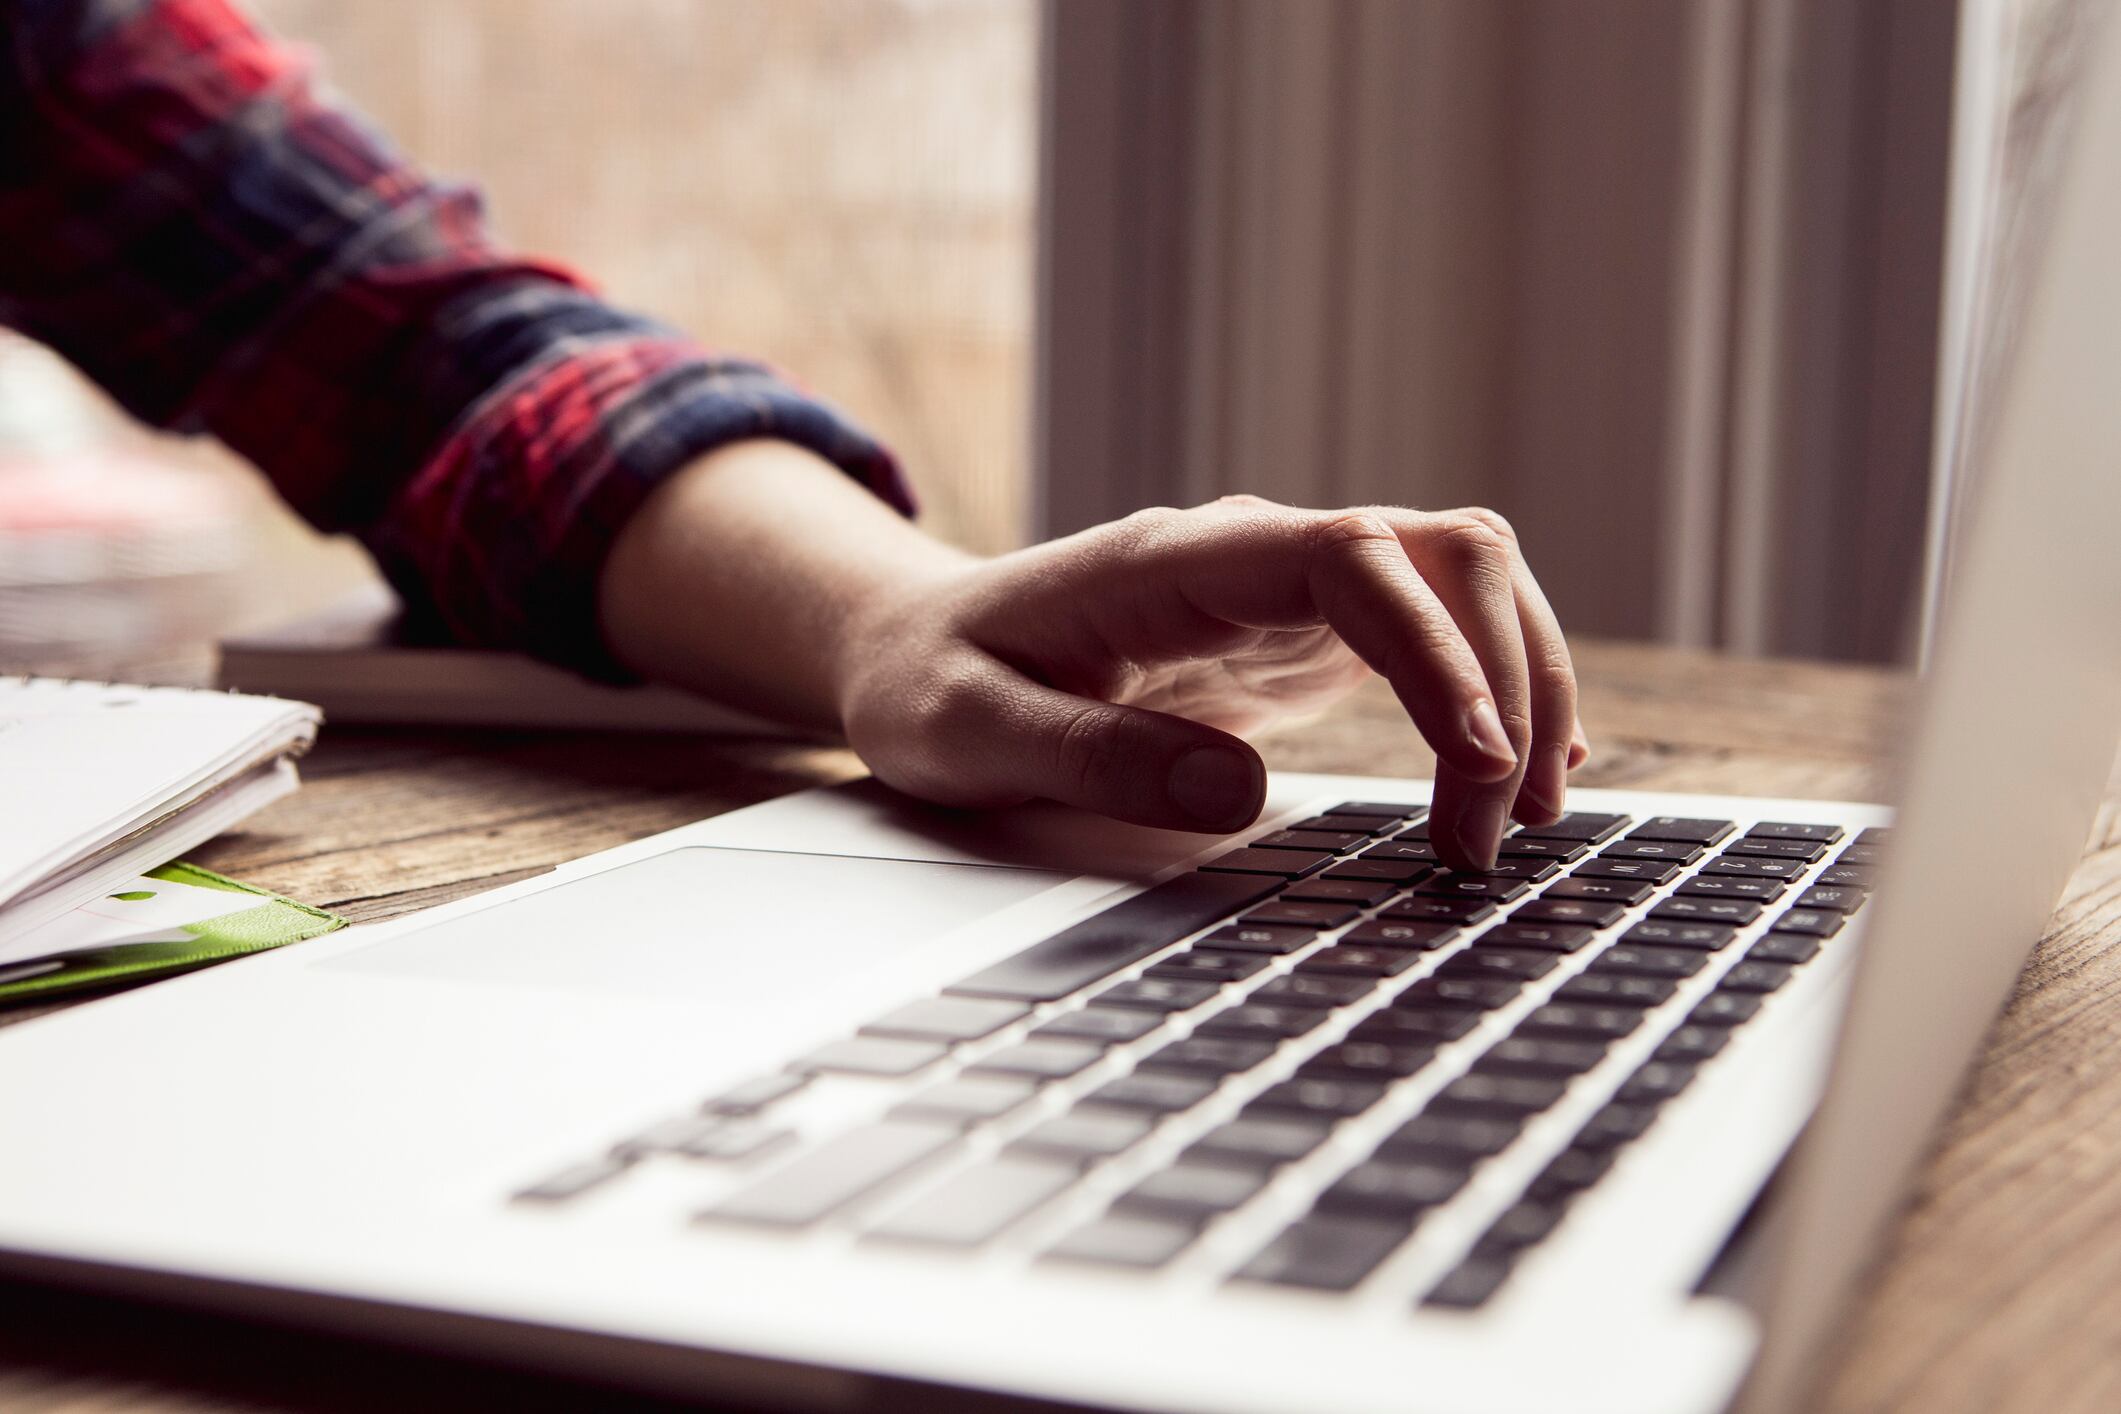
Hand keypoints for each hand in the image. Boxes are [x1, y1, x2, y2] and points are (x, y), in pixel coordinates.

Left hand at [833, 495, 1585, 870]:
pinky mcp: (1306, 635)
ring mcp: (1291, 589)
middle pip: (1444, 555)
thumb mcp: (970, 732)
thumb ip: (1090, 755)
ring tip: (1523, 818)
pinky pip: (1435, 636)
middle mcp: (1255, 554)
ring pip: (1462, 585)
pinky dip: (1494, 694)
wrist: (917, 646)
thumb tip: (1236, 792)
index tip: (1478, 760)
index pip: (1352, 558)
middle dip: (1506, 683)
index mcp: (1177, 558)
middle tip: (1493, 834)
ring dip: (1521, 686)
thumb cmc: (934, 682)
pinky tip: (1516, 776)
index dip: (1435, 650)